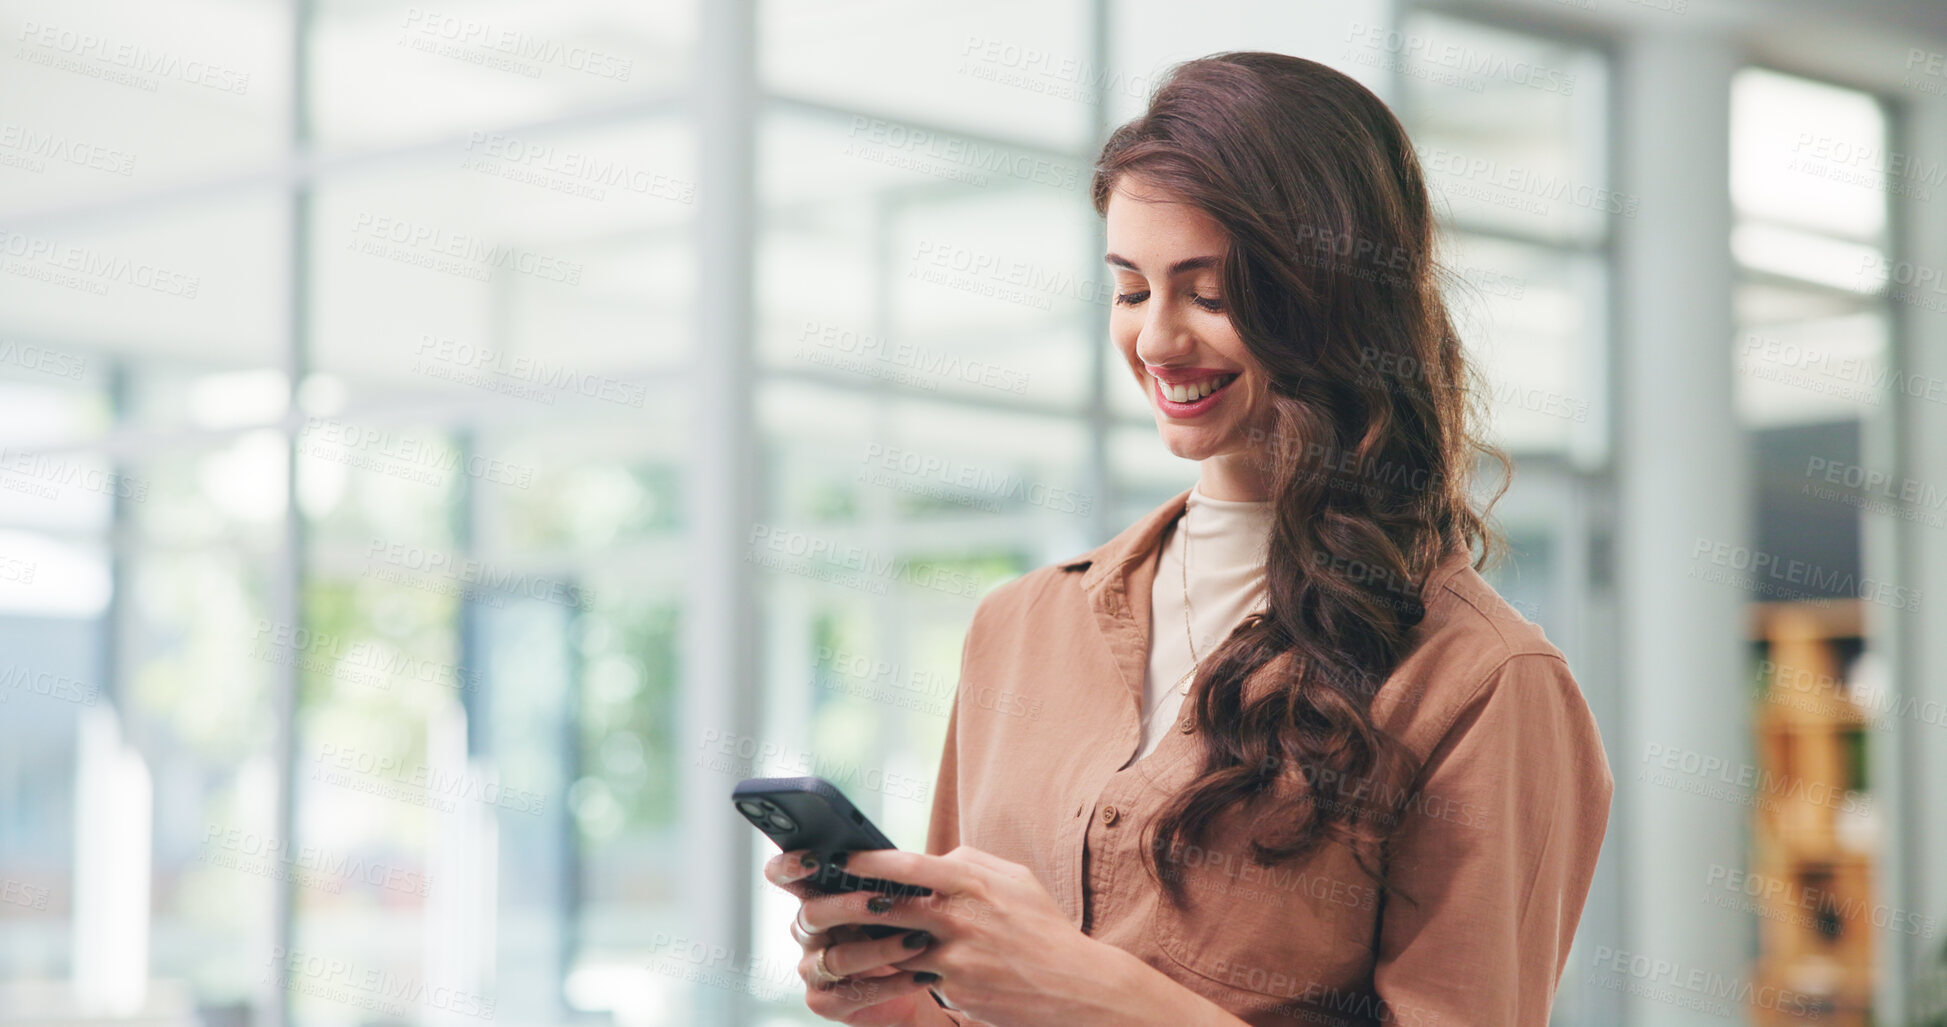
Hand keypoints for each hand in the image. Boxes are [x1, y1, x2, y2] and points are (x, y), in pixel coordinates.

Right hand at [764, 849, 943, 1025]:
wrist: (907, 981)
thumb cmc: (894, 928)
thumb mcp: (888, 899)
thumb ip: (879, 880)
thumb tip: (896, 858)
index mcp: (813, 898)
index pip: (783, 877)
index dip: (788, 866)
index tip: (814, 858)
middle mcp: (806, 933)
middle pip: (812, 915)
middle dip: (849, 907)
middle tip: (885, 901)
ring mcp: (811, 970)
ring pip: (838, 958)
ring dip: (882, 949)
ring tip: (918, 940)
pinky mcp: (824, 1002)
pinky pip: (857, 994)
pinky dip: (895, 983)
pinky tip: (921, 974)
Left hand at [805, 846, 1123, 1026]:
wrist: (1074, 987)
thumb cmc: (1042, 928)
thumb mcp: (1015, 879)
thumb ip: (969, 861)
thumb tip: (932, 856)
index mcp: (972, 883)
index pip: (908, 865)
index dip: (868, 860)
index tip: (840, 857)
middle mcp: (959, 919)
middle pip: (885, 908)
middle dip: (845, 904)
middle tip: (817, 901)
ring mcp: (955, 959)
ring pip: (890, 949)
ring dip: (861, 946)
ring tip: (835, 939)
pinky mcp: (954, 992)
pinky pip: (911, 980)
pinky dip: (892, 976)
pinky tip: (873, 972)